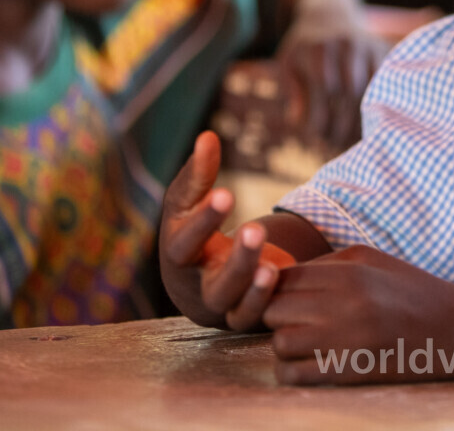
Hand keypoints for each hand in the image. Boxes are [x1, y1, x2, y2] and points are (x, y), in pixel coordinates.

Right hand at [158, 131, 295, 329]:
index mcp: (177, 254)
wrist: (199, 279)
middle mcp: (195, 285)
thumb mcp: (188, 205)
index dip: (203, 220)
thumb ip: (197, 175)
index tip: (226, 193)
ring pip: (233, 302)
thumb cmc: (193, 233)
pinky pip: (250, 317)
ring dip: (252, 283)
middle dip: (237, 258)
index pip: (184, 242)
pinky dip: (262, 300)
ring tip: (270, 264)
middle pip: (212, 281)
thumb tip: (208, 136)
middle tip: (256, 229)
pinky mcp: (240, 317)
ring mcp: (219, 305)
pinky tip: (276, 276)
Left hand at [262, 246, 453, 384]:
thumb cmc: (412, 290)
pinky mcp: (352, 372)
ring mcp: (348, 339)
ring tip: (305, 344)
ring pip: (281, 342)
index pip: (284, 278)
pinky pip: (295, 374)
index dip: (278, 289)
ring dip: (286, 344)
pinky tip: (308, 366)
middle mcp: (345, 302)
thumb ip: (327, 264)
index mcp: (350, 271)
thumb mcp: (372, 261)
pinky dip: (292, 372)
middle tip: (296, 321)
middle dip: (279, 316)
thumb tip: (279, 276)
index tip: (290, 298)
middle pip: (275, 309)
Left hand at [278, 0, 387, 152]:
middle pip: (350, 94)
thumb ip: (292, 92)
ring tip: (349, 141)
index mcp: (320, 47)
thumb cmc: (305, 48)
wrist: (330, 14)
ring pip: (372, 92)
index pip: (324, 90)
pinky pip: (386, 87)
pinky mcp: (386, 53)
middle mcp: (349, 45)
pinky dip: (379, 109)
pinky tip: (368, 126)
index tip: (314, 138)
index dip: (320, 119)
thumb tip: (298, 123)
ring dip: (362, 123)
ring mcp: (371, 47)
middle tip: (331, 145)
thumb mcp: (288, 64)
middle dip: (341, 125)